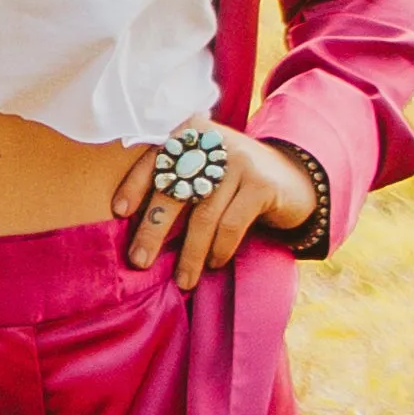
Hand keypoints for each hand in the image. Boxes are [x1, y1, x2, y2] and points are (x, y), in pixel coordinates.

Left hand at [110, 124, 316, 291]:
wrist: (295, 177)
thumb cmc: (234, 181)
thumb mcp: (204, 170)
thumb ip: (177, 180)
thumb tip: (137, 227)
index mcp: (190, 134)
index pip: (155, 157)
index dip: (135, 184)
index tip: (118, 212)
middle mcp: (212, 142)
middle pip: (174, 188)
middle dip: (154, 228)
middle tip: (139, 260)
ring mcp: (239, 161)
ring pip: (203, 214)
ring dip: (190, 253)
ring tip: (183, 280)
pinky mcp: (261, 184)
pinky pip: (232, 223)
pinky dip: (220, 248)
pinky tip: (214, 264)